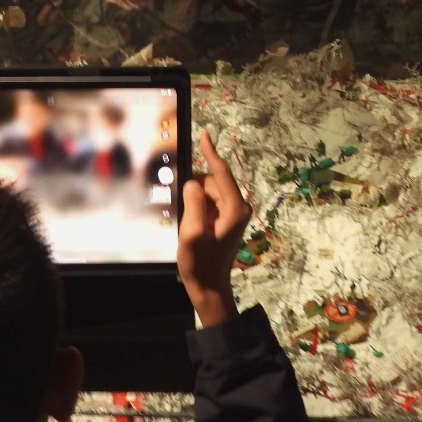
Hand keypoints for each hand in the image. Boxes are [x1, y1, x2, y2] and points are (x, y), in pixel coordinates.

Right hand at [178, 130, 251, 327]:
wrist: (209, 286)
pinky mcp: (226, 218)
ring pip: (208, 191)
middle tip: (183, 214)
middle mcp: (238, 206)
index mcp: (235, 208)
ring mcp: (233, 212)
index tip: (205, 135)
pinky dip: (197, 207)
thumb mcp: (191, 233)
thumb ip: (193, 204)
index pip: (221, 173)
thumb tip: (193, 182)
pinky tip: (190, 223)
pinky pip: (208, 202)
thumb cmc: (200, 263)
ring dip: (194, 200)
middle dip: (195, 190)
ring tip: (187, 224)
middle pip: (211, 182)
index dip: (211, 153)